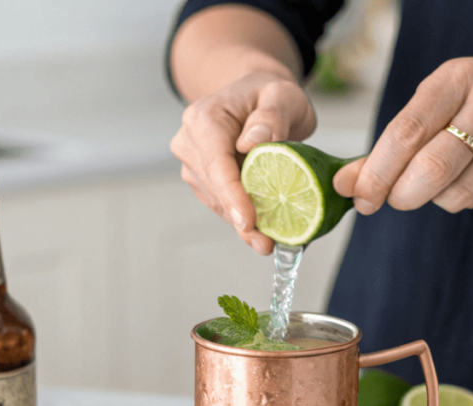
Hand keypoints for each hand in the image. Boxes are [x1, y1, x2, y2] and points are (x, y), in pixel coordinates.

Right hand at [170, 70, 316, 254]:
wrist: (256, 96)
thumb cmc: (270, 95)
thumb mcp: (282, 95)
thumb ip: (272, 116)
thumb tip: (252, 143)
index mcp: (203, 119)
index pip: (215, 163)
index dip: (231, 195)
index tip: (248, 221)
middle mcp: (189, 142)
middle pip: (215, 188)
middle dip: (241, 218)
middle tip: (268, 243)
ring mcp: (192, 163)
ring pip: (216, 202)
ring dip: (242, 224)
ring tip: (268, 241)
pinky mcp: (202, 180)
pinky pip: (221, 204)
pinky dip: (241, 218)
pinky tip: (261, 231)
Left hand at [334, 58, 472, 213]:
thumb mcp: (438, 105)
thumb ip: (393, 143)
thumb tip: (347, 183)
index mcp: (459, 77)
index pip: (407, 129)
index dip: (378, 170)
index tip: (359, 195)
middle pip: (434, 166)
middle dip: (401, 194)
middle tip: (390, 201)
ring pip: (457, 192)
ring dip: (434, 199)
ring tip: (438, 182)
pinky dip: (463, 199)